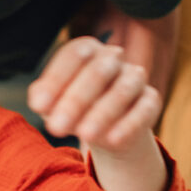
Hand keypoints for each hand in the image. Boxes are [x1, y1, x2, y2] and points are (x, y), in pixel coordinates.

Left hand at [28, 36, 161, 157]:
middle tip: (56, 128)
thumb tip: (39, 102)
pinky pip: (144, 110)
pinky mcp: (151, 100)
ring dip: (102, 114)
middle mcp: (113, 58)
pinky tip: (112, 140)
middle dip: (75, 101)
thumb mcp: (52, 102)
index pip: (74, 56)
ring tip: (84, 135)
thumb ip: (42, 98)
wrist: (106, 128)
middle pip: (97, 72)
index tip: (39, 107)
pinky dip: (129, 126)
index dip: (56, 80)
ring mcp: (135, 76)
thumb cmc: (71, 107)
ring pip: (122, 91)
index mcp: (86, 49)